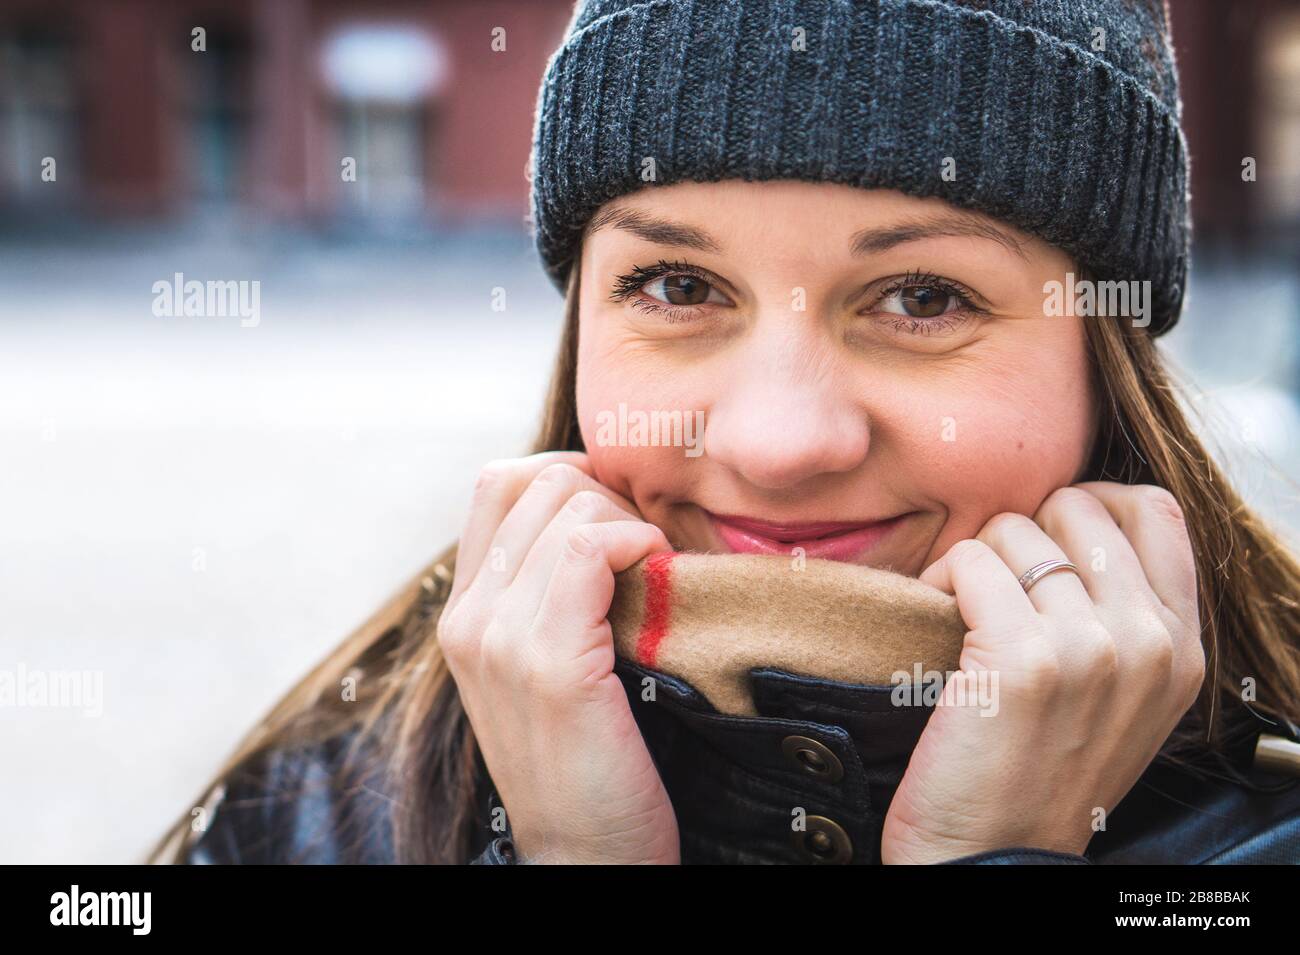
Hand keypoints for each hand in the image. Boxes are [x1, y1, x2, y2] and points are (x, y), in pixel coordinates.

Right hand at [438, 451, 679, 863]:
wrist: (587, 857)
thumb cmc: (586, 761)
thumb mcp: (547, 667)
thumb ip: (549, 597)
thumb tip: (599, 517)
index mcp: (463, 615)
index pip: (496, 485)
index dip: (565, 474)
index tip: (617, 510)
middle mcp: (469, 618)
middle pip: (538, 482)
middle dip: (606, 496)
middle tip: (646, 548)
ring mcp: (500, 637)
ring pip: (568, 507)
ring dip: (629, 521)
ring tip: (655, 568)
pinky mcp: (549, 659)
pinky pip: (591, 546)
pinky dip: (636, 541)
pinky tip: (658, 571)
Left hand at [881, 482, 1204, 863]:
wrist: (991, 859)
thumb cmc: (1038, 774)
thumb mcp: (1120, 698)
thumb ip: (1122, 617)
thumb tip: (1077, 525)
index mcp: (1182, 650)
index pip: (1157, 511)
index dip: (1090, 502)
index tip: (1045, 536)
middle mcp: (1150, 643)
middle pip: (1078, 509)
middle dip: (1022, 533)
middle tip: (994, 585)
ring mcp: (1091, 648)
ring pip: (1014, 532)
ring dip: (972, 562)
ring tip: (960, 612)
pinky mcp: (1023, 658)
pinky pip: (969, 559)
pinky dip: (938, 577)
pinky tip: (933, 617)